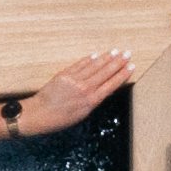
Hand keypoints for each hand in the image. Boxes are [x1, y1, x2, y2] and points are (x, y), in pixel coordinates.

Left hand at [13, 47, 136, 136]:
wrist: (40, 114)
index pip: (112, 84)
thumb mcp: (82, 114)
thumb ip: (93, 100)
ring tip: (115, 51)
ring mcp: (75, 80)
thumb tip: (102, 90)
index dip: (123, 74)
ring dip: (106, 58)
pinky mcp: (65, 74)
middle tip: (127, 53)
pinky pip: (80, 64)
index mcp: (92, 101)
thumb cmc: (60, 119)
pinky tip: (96, 55)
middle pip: (106, 72)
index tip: (131, 67)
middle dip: (118, 62)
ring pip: (95, 66)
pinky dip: (89, 59)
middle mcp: (85, 89)